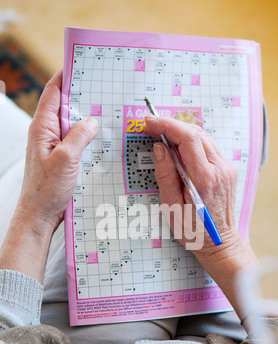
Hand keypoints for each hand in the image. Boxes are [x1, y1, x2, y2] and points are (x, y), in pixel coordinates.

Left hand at [0, 70, 97, 283]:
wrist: (40, 215)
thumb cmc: (47, 190)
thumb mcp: (66, 159)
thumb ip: (79, 136)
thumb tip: (92, 120)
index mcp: (42, 127)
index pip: (53, 92)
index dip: (66, 75)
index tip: (82, 65)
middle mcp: (47, 133)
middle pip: (65, 106)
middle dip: (82, 96)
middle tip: (104, 88)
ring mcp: (54, 146)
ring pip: (72, 125)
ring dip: (87, 119)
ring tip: (108, 112)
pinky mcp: (62, 159)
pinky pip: (76, 141)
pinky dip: (87, 137)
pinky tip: (101, 138)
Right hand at [144, 115, 239, 258]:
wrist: (220, 243)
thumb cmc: (194, 232)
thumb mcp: (172, 207)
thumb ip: (165, 175)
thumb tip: (159, 148)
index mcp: (205, 179)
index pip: (188, 139)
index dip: (167, 125)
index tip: (149, 123)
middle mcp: (220, 170)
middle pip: (196, 133)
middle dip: (171, 125)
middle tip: (150, 126)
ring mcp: (226, 169)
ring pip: (203, 138)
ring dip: (181, 132)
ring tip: (160, 134)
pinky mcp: (226, 171)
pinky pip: (208, 148)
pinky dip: (191, 142)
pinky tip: (177, 147)